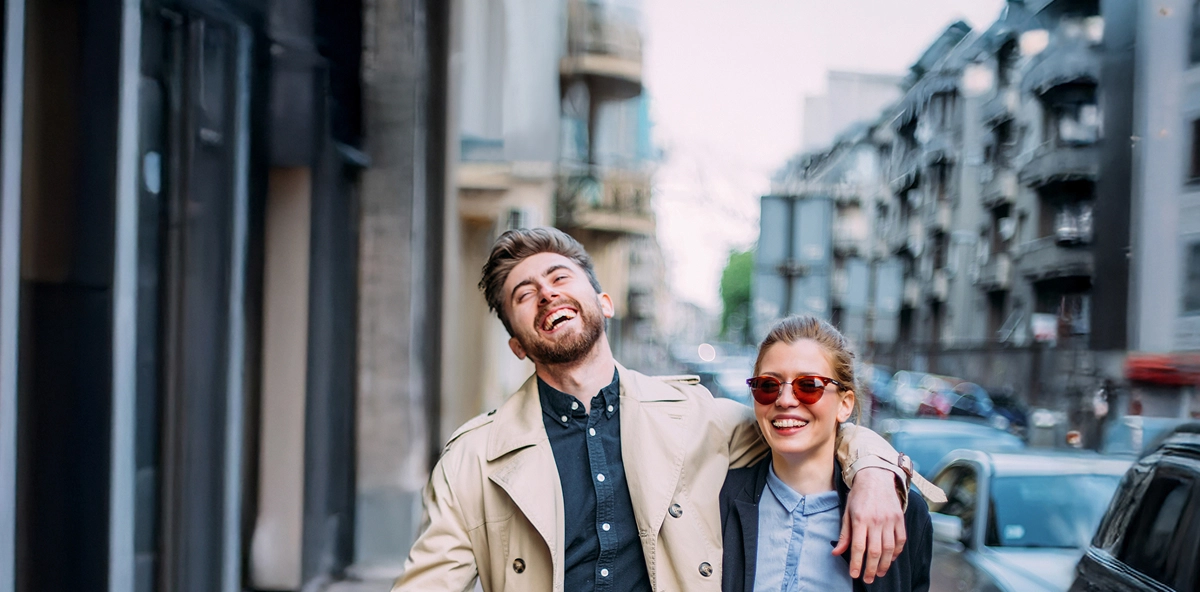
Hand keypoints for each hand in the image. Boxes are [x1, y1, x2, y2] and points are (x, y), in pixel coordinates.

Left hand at [833, 467, 905, 582]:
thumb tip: (836, 552)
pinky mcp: (899, 519)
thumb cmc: (859, 495)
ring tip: (879, 573)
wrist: (876, 477)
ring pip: (889, 549)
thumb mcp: (847, 512)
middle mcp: (876, 521)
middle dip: (871, 569)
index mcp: (860, 519)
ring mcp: (890, 520)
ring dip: (884, 564)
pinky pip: (900, 540)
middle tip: (868, 579)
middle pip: (875, 551)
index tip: (855, 574)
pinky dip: (896, 552)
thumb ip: (844, 534)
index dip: (856, 563)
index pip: (858, 547)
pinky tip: (890, 559)